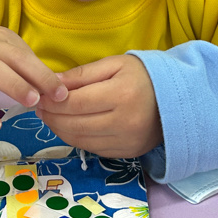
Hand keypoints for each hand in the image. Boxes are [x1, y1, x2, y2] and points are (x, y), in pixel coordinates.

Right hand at [0, 26, 67, 131]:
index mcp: (1, 39)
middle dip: (37, 76)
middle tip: (57, 97)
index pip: (27, 55)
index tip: (65, 93)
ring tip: (32, 103)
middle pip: (13, 57)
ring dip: (13, 84)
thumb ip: (23, 68)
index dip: (47, 74)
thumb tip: (55, 88)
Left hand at [36, 55, 162, 158]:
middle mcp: (124, 122)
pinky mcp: (127, 153)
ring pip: (80, 141)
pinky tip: (69, 127)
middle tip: (39, 108)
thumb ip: (82, 74)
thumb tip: (52, 83)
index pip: (76, 103)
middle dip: (51, 117)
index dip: (52, 102)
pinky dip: (76, 139)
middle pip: (75, 125)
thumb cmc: (144, 76)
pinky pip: (93, 149)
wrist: (178, 99)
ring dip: (59, 130)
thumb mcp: (115, 64)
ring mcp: (126, 141)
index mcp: (121, 95)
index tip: (39, 96)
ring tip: (50, 117)